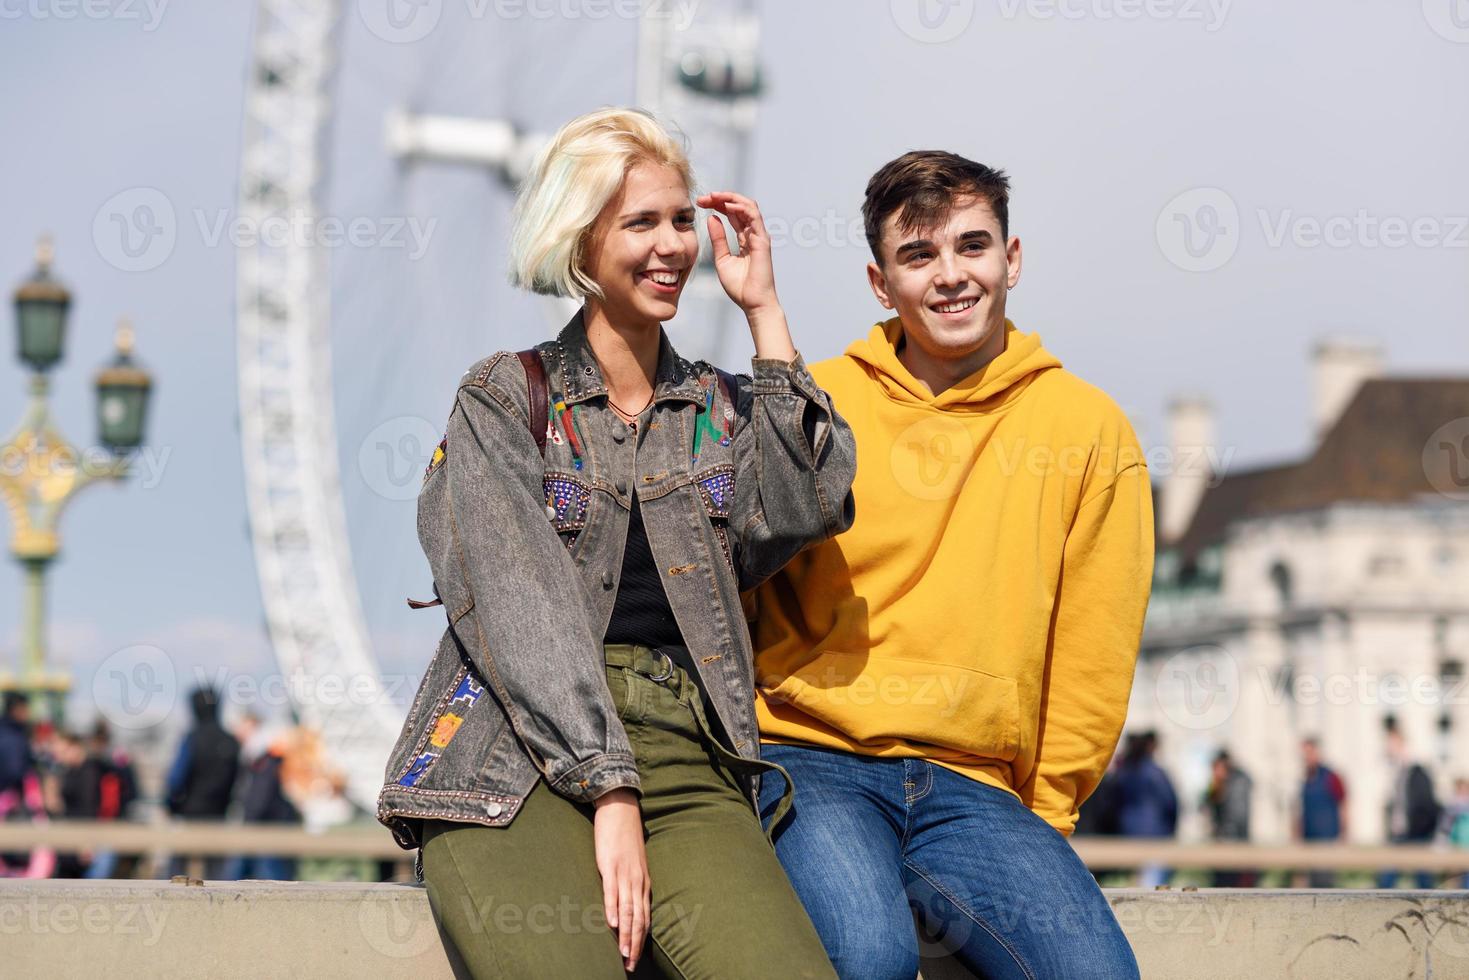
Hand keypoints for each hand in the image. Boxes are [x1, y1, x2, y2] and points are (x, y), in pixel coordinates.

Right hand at [593, 788, 649, 970]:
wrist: (620, 810)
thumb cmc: (624, 838)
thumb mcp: (632, 864)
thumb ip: (631, 884)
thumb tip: (626, 905)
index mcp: (643, 882)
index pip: (644, 918)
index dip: (640, 940)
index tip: (634, 958)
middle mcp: (637, 881)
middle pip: (638, 919)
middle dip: (634, 944)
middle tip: (629, 965)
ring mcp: (625, 874)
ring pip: (627, 909)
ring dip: (625, 934)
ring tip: (622, 953)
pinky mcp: (610, 865)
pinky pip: (612, 891)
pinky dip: (612, 909)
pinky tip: (611, 923)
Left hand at [698, 191, 779, 316]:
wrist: (753, 302)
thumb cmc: (740, 286)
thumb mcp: (722, 258)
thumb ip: (718, 239)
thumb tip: (711, 218)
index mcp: (744, 238)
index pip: (732, 214)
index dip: (717, 204)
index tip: (700, 203)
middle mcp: (753, 234)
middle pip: (739, 206)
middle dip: (721, 198)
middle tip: (703, 197)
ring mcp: (759, 236)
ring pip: (748, 206)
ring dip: (730, 198)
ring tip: (713, 196)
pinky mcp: (762, 240)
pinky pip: (753, 216)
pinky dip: (740, 207)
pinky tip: (726, 205)